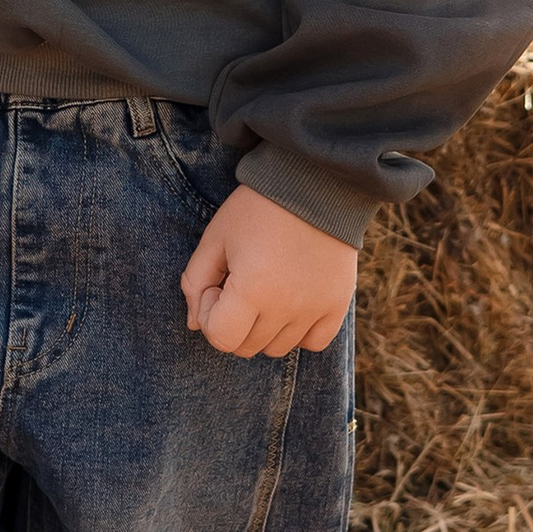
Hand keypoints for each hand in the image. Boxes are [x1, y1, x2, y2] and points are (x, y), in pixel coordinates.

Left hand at [180, 186, 356, 359]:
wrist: (314, 183)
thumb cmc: (257, 208)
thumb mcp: (216, 237)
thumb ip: (196, 282)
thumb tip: (195, 324)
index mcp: (252, 289)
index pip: (220, 338)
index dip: (210, 315)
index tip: (219, 284)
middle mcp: (286, 307)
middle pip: (246, 346)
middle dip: (233, 321)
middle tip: (240, 282)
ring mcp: (315, 309)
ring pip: (277, 348)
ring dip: (263, 327)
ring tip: (266, 288)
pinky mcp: (337, 304)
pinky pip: (314, 342)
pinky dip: (298, 332)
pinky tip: (291, 303)